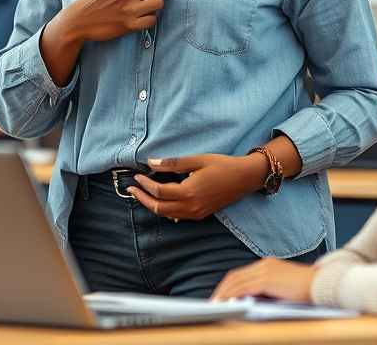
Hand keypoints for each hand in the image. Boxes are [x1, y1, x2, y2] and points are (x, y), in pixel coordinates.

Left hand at [126, 153, 270, 220]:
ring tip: (143, 194)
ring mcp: (196, 213)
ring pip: (167, 214)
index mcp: (188, 192)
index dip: (145, 184)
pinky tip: (162, 202)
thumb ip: (172, 163)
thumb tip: (151, 162)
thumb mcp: (197, 160)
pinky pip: (178, 216)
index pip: (159, 192)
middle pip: (159, 208)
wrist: (244, 178)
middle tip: (132, 190)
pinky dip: (166, 210)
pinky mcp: (200, 214)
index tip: (137, 176)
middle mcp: (190, 207)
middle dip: (143, 199)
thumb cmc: (222, 166)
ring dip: (153, 205)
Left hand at [212, 258, 318, 301]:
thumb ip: (267, 290)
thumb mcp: (282, 289)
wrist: (324, 286)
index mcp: (268, 265)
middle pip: (235, 276)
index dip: (228, 285)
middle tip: (213, 301)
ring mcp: (266, 270)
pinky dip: (233, 295)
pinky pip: (245, 287)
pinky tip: (227, 303)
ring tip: (216, 304)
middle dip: (222, 289)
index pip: (241, 274)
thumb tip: (248, 301)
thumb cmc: (307, 292)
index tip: (220, 296)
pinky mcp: (268, 279)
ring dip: (224, 293)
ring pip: (237, 281)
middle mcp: (265, 264)